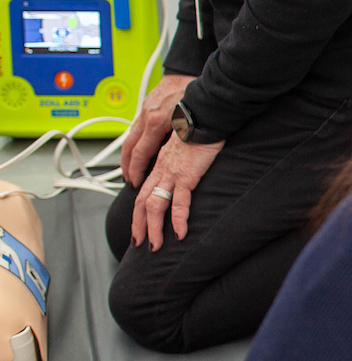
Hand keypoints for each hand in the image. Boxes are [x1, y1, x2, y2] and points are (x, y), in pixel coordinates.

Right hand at [121, 74, 192, 189]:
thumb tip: (177, 156)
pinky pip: (136, 128)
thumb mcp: (188, 121)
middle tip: (128, 180)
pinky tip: (137, 147)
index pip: (141, 152)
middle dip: (127, 165)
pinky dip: (134, 141)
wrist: (188, 71)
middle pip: (129, 146)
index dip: (137, 169)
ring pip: (130, 137)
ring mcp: (144, 110)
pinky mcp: (147, 106)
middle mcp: (146, 116)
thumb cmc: (193, 94)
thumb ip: (179, 137)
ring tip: (128, 168)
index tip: (136, 182)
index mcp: (155, 121)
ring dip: (128, 155)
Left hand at [133, 132, 223, 250]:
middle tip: (139, 242)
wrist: (204, 115)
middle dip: (138, 225)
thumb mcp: (184, 145)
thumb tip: (182, 166)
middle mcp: (161, 170)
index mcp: (160, 164)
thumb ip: (180, 158)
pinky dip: (178, 220)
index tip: (139, 224)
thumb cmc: (198, 128)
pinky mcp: (187, 176)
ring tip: (156, 245)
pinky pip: (179, 202)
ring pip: (154, 205)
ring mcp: (172, 174)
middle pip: (142, 202)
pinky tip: (179, 233)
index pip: (143, 191)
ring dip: (153, 228)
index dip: (137, 210)